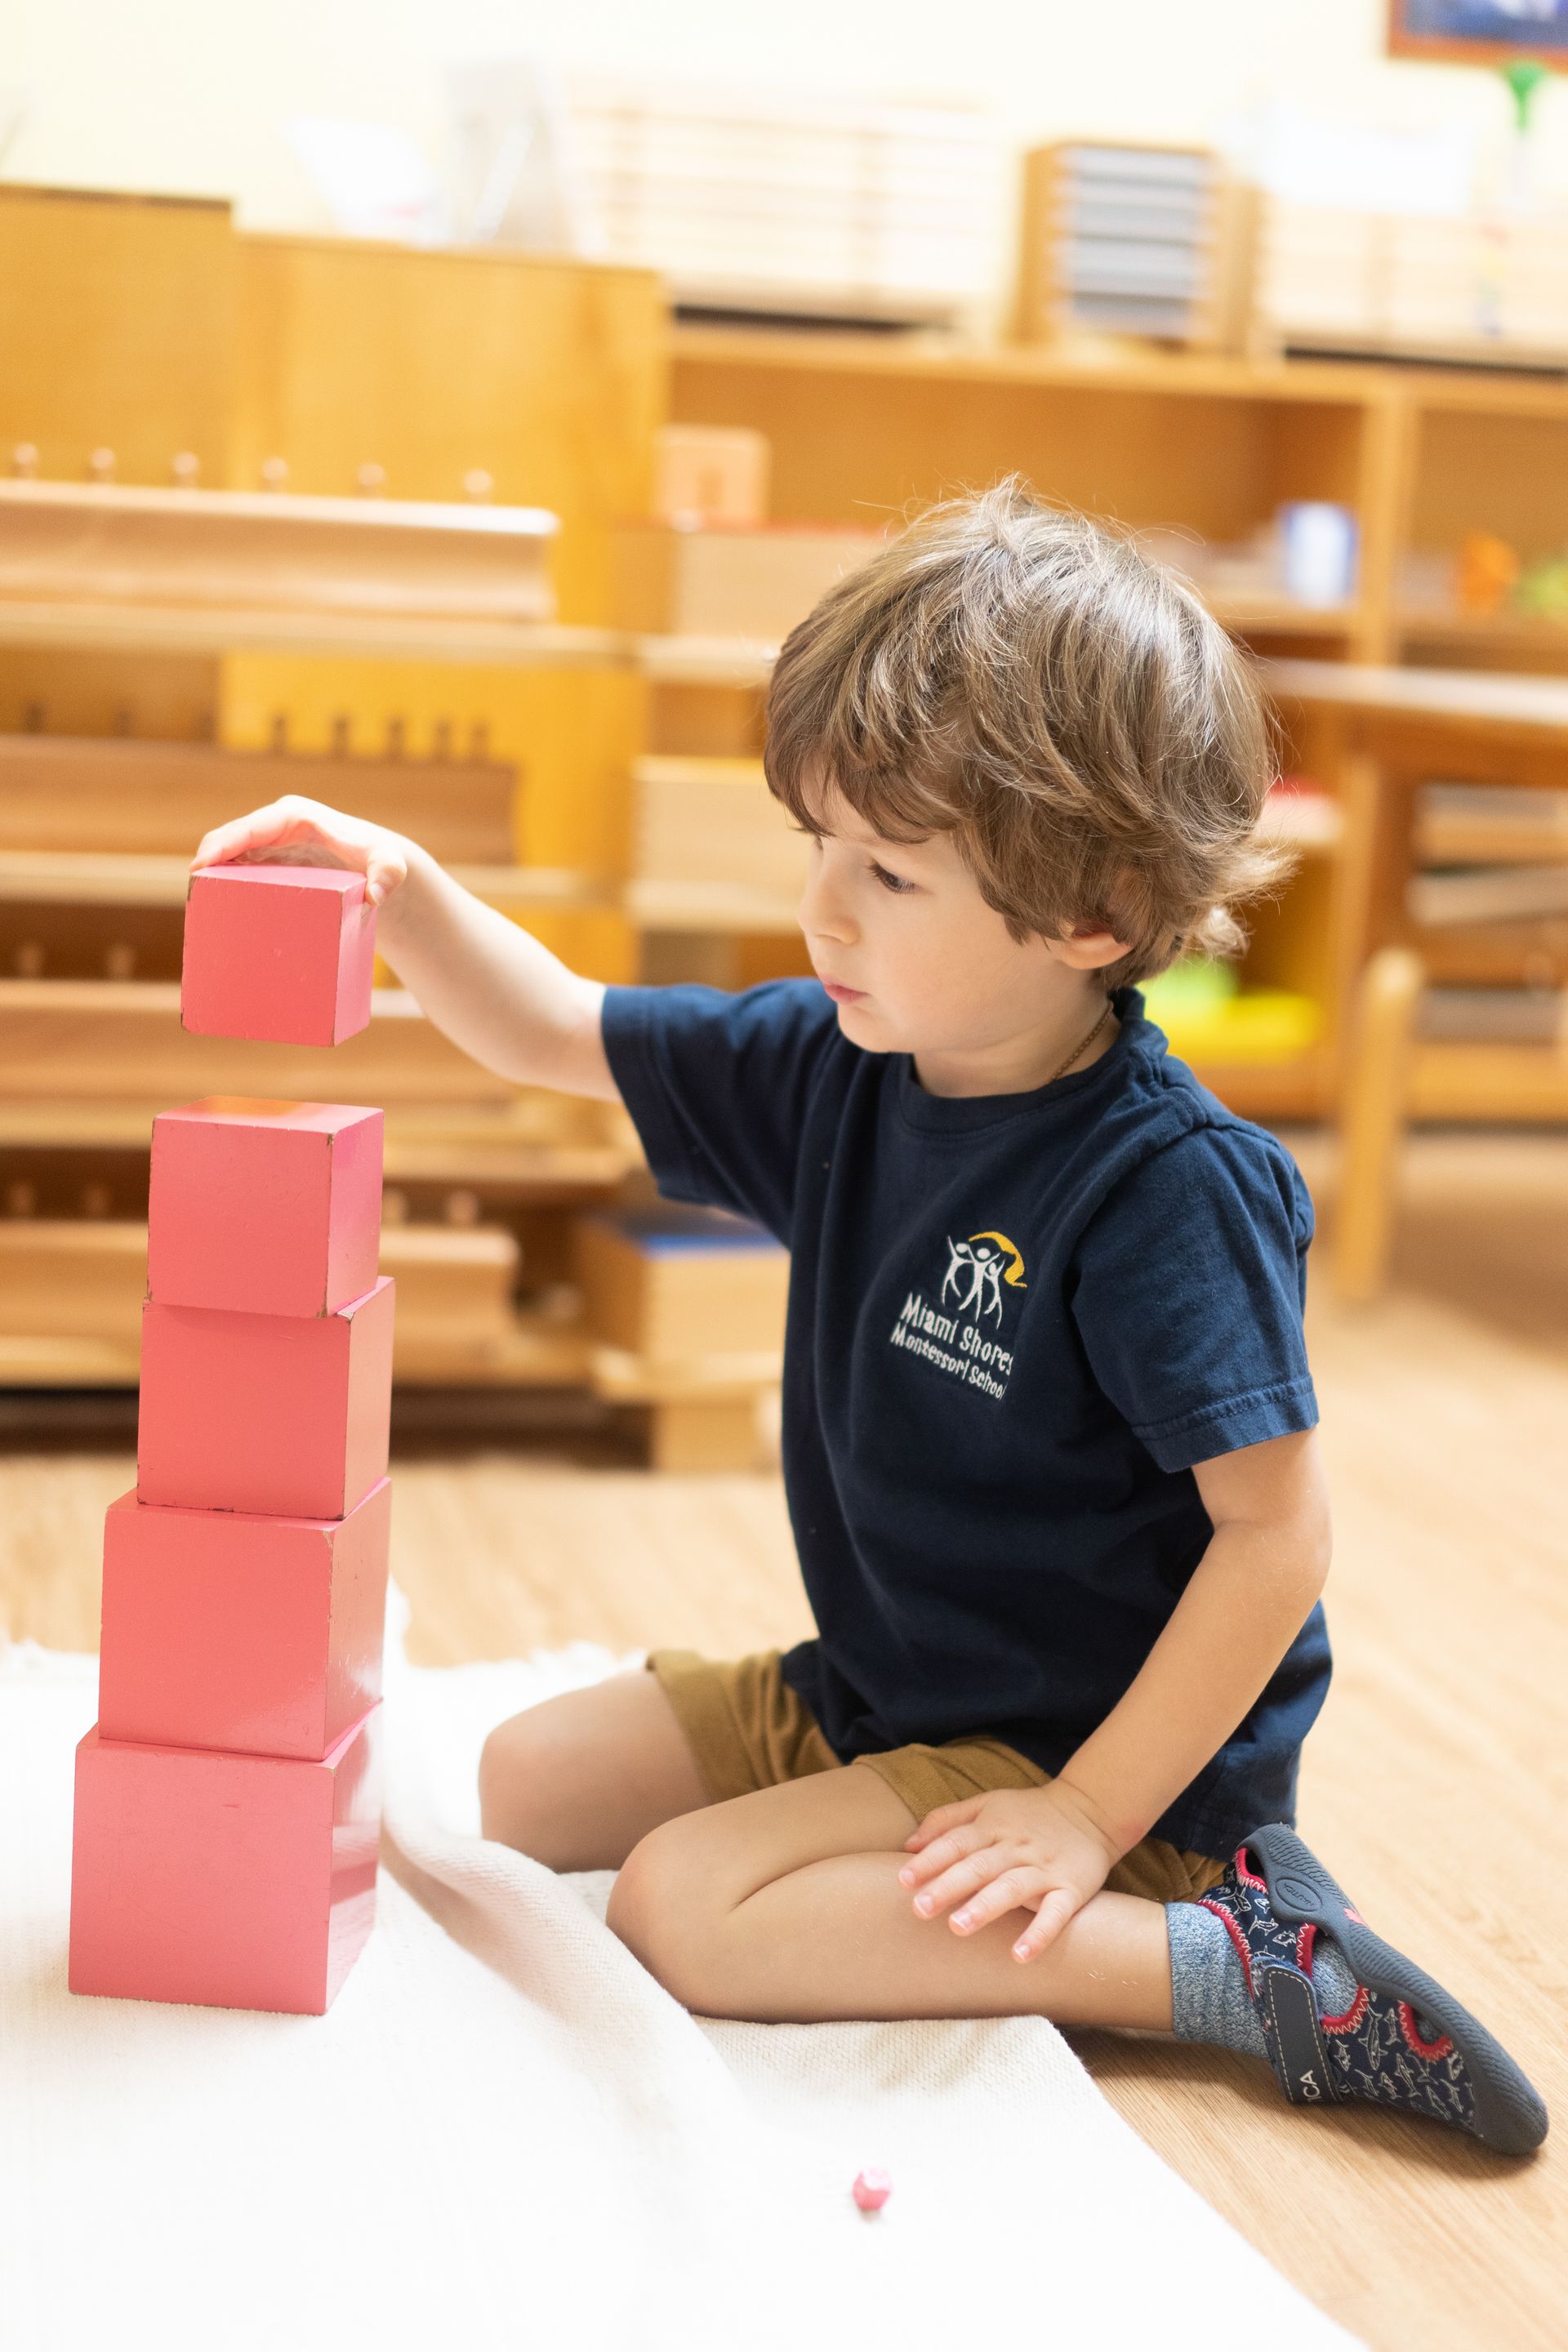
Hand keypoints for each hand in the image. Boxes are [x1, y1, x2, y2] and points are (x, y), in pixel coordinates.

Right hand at [190, 795, 411, 908]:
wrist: (376, 866)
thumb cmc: (379, 858)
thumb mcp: (390, 864)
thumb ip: (388, 875)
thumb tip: (374, 897)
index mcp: (295, 817)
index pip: (252, 826)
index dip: (224, 842)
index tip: (202, 863)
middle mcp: (275, 826)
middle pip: (230, 838)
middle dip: (207, 860)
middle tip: (193, 892)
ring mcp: (268, 844)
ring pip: (228, 855)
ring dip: (209, 876)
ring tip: (197, 905)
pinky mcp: (266, 862)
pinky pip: (236, 869)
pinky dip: (221, 885)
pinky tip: (212, 909)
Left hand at [897, 1779, 1121, 1962]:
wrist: (1091, 1811)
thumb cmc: (1028, 1814)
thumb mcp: (988, 1805)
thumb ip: (947, 1821)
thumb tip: (908, 1846)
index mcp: (993, 1825)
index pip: (956, 1842)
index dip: (930, 1861)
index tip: (903, 1880)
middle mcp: (1016, 1847)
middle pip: (979, 1866)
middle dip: (948, 1886)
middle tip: (919, 1908)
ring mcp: (1044, 1869)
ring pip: (1012, 1887)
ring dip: (986, 1907)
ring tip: (958, 1927)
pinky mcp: (1071, 1889)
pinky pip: (1056, 1913)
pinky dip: (1040, 1933)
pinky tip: (1020, 1955)